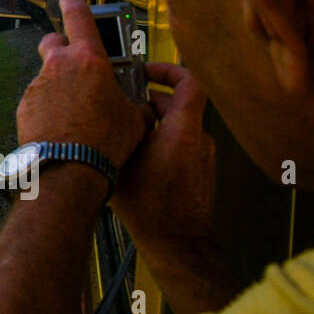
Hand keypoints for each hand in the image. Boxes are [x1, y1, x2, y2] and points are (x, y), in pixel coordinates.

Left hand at [17, 0, 151, 169]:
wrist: (69, 168)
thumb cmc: (106, 141)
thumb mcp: (135, 119)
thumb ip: (137, 102)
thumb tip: (143, 106)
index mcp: (89, 60)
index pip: (78, 17)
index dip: (75, 3)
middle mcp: (59, 66)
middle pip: (54, 42)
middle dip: (64, 48)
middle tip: (79, 65)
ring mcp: (38, 84)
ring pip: (47, 73)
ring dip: (59, 83)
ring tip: (76, 108)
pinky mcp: (25, 104)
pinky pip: (38, 97)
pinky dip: (48, 105)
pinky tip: (61, 124)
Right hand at [110, 61, 214, 246]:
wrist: (175, 243)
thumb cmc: (150, 208)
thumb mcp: (123, 159)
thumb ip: (123, 129)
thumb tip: (111, 108)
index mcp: (183, 131)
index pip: (189, 82)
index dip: (168, 70)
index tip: (147, 71)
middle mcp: (199, 140)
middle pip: (177, 104)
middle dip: (148, 101)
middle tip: (123, 105)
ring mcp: (202, 157)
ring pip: (177, 126)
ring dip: (153, 124)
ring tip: (125, 135)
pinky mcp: (200, 171)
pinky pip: (181, 145)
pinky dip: (161, 142)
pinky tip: (137, 157)